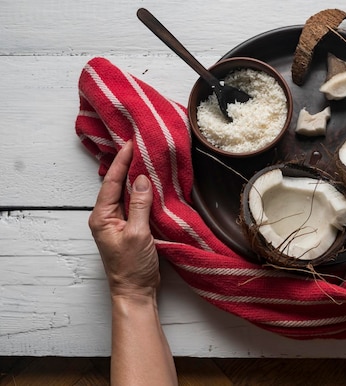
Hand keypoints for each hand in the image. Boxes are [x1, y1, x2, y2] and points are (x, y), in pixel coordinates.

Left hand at [88, 141, 159, 298]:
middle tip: (139, 145)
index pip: (111, 182)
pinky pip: (136, 204)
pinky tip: (153, 183)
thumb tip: (141, 179)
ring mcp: (118, 222)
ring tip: (147, 158)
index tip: (131, 144)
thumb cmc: (132, 267)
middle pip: (116, 184)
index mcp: (102, 217)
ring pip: (126, 193)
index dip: (122, 162)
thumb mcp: (137, 234)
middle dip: (128, 165)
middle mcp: (107, 217)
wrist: (135, 291)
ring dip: (136, 177)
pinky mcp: (131, 227)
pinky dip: (144, 192)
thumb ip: (139, 205)